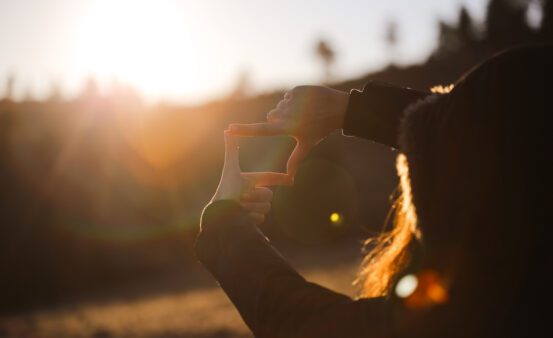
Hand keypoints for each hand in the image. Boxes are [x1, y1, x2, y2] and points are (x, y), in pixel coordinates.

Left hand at [211, 131, 288, 223]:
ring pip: (266, 207)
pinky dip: (251, 217)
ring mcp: (255, 208)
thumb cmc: (224, 190)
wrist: (218, 215)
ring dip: (251, 207)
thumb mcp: (231, 169)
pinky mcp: (253, 220)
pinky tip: (242, 217)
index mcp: (251, 181)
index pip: (270, 177)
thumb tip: (227, 129)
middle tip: (242, 197)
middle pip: (268, 195)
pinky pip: (261, 218)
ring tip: (239, 207)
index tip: (291, 180)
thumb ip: (231, 149)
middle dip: (256, 196)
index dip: (281, 178)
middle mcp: (254, 194)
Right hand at [229, 86, 348, 178]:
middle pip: (272, 116)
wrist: (338, 108)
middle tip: (298, 121)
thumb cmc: (321, 129)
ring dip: (288, 108)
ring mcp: (291, 101)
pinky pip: (288, 96)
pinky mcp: (296, 90)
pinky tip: (307, 102)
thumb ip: (295, 159)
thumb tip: (290, 179)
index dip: (244, 131)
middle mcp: (287, 115)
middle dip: (280, 119)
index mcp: (288, 128)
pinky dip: (295, 98)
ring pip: (280, 106)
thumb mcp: (308, 144)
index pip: (261, 130)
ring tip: (304, 111)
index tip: (230, 129)